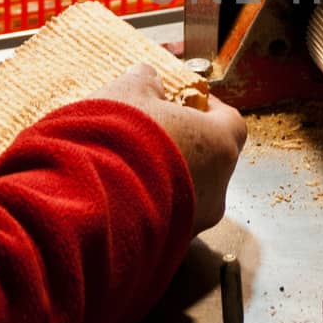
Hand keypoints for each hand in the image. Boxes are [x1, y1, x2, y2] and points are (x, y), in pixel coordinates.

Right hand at [89, 64, 244, 232]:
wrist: (91, 207)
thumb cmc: (120, 143)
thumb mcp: (128, 94)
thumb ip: (144, 81)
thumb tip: (147, 76)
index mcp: (219, 145)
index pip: (231, 122)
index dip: (211, 110)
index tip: (190, 102)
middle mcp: (217, 188)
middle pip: (213, 161)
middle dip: (188, 146)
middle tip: (158, 133)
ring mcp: (196, 222)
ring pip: (190, 195)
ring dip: (169, 180)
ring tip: (132, 166)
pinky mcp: (169, 246)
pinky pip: (167, 220)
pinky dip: (151, 205)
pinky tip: (122, 193)